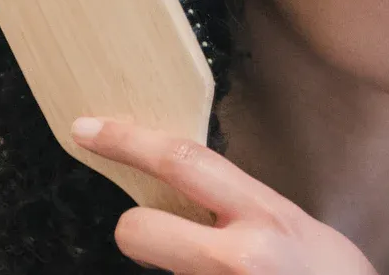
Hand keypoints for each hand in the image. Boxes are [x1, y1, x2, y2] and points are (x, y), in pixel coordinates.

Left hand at [71, 118, 377, 274]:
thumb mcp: (299, 228)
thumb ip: (249, 210)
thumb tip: (198, 197)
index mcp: (267, 217)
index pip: (183, 163)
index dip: (127, 141)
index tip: (89, 129)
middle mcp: (238, 257)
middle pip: (135, 229)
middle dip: (136, 229)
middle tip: (162, 234)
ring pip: (158, 271)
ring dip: (181, 269)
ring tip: (233, 273)